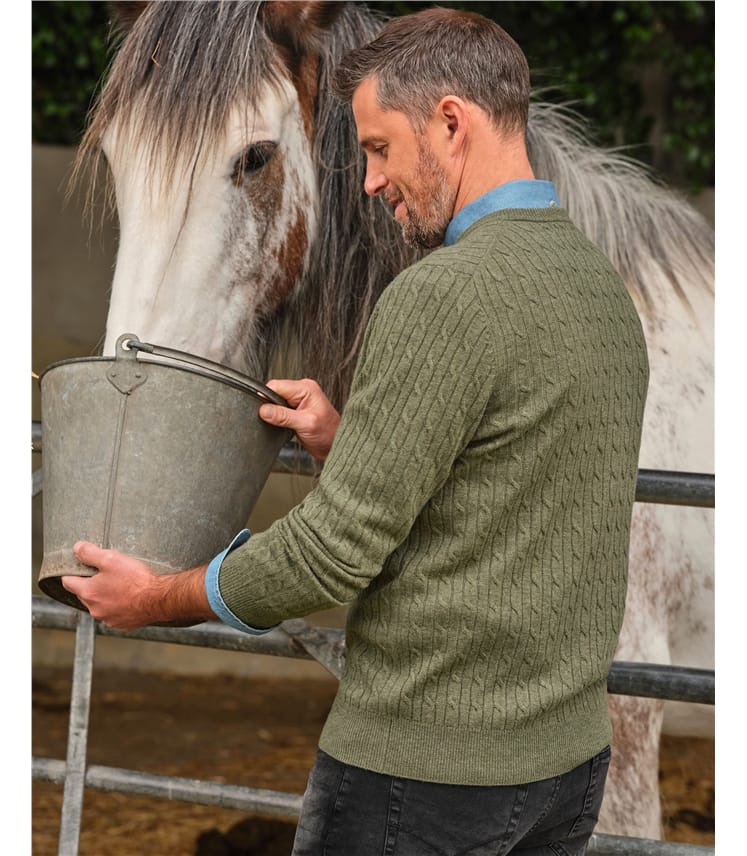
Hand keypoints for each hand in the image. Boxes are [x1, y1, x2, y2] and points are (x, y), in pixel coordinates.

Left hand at [61, 541, 211, 630]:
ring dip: (106, 596)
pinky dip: (119, 605)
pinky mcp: (122, 624)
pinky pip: (114, 613)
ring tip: (122, 585)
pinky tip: (130, 597)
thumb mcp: (111, 558)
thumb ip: (90, 553)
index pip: (68, 582)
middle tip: (108, 573)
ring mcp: (108, 618)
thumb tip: (77, 548)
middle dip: (92, 583)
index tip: (80, 566)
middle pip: (84, 593)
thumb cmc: (136, 580)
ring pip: (100, 604)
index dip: (72, 572)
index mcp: (88, 593)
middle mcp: (94, 609)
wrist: (158, 599)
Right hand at [259, 379, 340, 460]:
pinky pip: (279, 409)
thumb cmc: (329, 434)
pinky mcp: (295, 411)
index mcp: (306, 388)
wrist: (335, 446)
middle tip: (274, 420)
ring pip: (275, 402)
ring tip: (281, 424)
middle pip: (274, 392)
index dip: (266, 397)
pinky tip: (281, 425)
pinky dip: (276, 417)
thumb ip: (283, 416)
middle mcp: (302, 391)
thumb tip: (264, 410)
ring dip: (273, 413)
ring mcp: (298, 401)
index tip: (262, 410)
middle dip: (269, 406)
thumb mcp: (305, 424)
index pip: (276, 385)